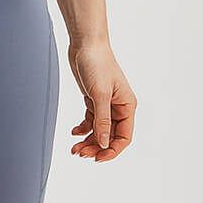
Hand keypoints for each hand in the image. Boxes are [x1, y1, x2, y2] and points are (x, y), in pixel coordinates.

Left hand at [67, 37, 134, 161]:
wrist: (85, 44)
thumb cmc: (97, 63)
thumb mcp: (100, 94)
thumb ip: (102, 121)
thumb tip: (104, 144)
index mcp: (127, 106)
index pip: (124, 137)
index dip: (112, 150)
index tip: (97, 158)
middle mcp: (119, 107)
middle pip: (110, 136)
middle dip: (96, 147)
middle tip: (80, 153)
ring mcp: (106, 104)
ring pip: (99, 131)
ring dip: (88, 141)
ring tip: (74, 148)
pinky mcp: (93, 100)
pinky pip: (91, 121)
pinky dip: (83, 129)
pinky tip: (74, 132)